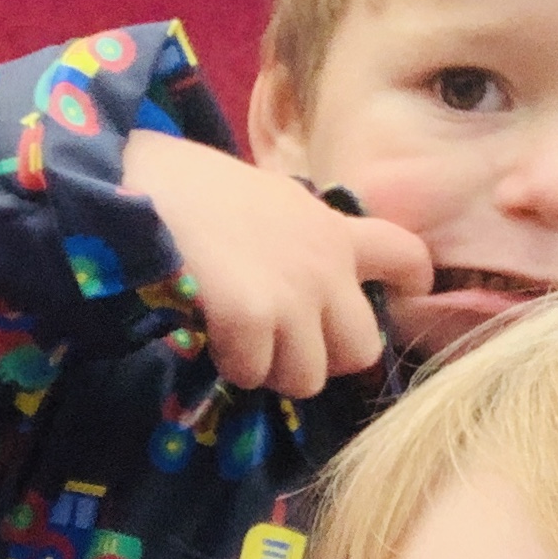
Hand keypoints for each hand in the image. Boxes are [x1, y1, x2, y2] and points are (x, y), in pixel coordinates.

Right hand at [121, 129, 431, 397]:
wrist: (146, 181)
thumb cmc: (193, 186)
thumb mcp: (266, 200)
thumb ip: (296, 240)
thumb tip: (292, 283)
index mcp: (332, 230)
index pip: (403, 255)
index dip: (411, 281)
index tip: (404, 292)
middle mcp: (326, 266)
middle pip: (362, 349)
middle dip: (325, 357)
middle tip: (285, 345)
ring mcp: (294, 295)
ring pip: (309, 377)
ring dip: (273, 371)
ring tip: (241, 343)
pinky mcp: (254, 318)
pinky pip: (254, 374)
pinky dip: (231, 364)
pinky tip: (211, 335)